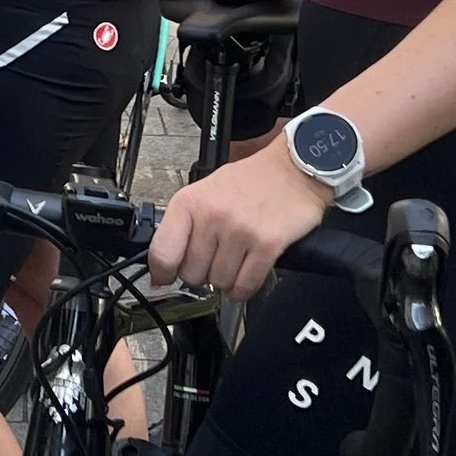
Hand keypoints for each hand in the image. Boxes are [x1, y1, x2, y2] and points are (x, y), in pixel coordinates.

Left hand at [150, 134, 328, 303]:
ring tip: (233, 262)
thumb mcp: (206, 190)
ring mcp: (240, 231)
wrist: (294, 167)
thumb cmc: (251, 180)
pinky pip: (246, 284)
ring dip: (226, 280)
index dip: (161, 273)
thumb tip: (165, 261)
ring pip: (219, 282)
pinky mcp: (267, 244)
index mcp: (191, 202)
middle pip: (192, 273)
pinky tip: (245, 277)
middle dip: (201, 275)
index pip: (162, 253)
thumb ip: (185, 223)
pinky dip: (244, 288)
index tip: (165, 277)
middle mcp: (213, 216)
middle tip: (212, 262)